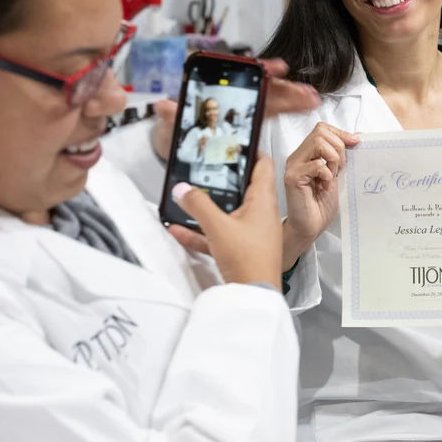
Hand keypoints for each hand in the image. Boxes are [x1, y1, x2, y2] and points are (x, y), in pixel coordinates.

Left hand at [149, 58, 320, 161]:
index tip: (273, 68)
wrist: (174, 145)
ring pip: (272, 98)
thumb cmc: (173, 129)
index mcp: (218, 93)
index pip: (241, 78)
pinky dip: (289, 107)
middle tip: (304, 90)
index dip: (258, 70)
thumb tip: (162, 106)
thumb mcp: (170, 123)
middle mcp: (234, 97)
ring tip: (311, 98)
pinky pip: (272, 111)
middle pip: (263, 88)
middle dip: (285, 88)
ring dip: (293, 97)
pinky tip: (304, 105)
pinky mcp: (249, 121)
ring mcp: (243, 107)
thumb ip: (169, 114)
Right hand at [167, 154, 281, 288]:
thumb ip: (198, 205)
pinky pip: (217, 236)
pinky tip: (178, 231)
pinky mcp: (241, 251)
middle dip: (221, 180)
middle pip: (241, 188)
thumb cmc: (249, 259)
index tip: (233, 144)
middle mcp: (260, 214)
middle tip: (204, 168)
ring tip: (184, 200)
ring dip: (206, 208)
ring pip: (227, 213)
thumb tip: (183, 187)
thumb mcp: (218, 227)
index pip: (263, 165)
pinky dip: (200, 233)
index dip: (251, 152)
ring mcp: (251, 233)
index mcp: (263, 201)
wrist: (254, 297)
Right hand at [282, 122, 360, 269]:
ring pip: (318, 142)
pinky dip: (327, 174)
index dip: (340, 133)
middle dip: (339, 147)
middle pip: (321, 131)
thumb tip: (356, 136)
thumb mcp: (336, 175)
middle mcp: (296, 157)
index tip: (355, 143)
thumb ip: (341, 156)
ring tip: (332, 176)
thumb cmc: (320, 205)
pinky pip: (317, 164)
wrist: (310, 227)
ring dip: (333, 159)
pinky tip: (324, 186)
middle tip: (339, 168)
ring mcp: (292, 166)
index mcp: (305, 154)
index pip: (322, 128)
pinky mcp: (293, 178)